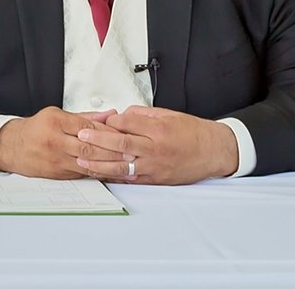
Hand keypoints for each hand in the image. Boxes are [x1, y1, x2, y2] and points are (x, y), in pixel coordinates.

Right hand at [0, 107, 124, 178]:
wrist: (11, 147)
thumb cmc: (36, 129)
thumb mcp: (56, 114)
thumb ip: (85, 116)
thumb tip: (109, 114)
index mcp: (56, 122)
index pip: (87, 127)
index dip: (107, 131)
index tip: (123, 134)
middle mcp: (56, 141)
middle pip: (89, 147)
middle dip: (112, 151)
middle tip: (130, 152)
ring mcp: (56, 159)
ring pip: (87, 163)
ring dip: (108, 165)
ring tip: (125, 165)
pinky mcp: (58, 173)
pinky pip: (82, 174)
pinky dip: (98, 173)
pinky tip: (111, 172)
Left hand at [75, 106, 238, 184]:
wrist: (213, 151)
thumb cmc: (192, 132)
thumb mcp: (168, 114)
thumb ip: (142, 115)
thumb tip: (120, 116)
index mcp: (158, 130)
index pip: (127, 124)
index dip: (109, 122)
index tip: (96, 120)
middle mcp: (155, 149)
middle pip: (121, 144)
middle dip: (98, 141)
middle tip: (81, 136)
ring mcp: (155, 167)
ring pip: (122, 166)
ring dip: (100, 163)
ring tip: (82, 160)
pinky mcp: (155, 179)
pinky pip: (131, 179)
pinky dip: (114, 177)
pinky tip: (101, 174)